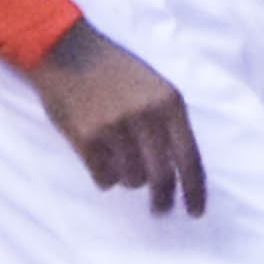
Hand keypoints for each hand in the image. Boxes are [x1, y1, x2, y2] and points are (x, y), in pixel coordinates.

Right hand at [35, 22, 208, 213]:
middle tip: (160, 210)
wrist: (67, 51)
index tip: (196, 213)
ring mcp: (115, 128)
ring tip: (118, 155)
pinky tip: (99, 157)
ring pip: (131, 179)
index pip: (189, 158)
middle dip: (163, 201)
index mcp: (169, 103)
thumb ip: (169, 123)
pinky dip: (104, 176)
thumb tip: (181, 172)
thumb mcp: (154, 87)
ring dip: (128, 178)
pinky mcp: (86, 138)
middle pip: (162, 177)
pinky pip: (104, 178)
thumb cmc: (115, 71)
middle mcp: (145, 116)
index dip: (194, 190)